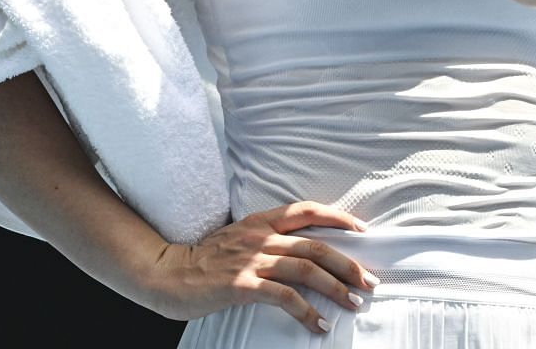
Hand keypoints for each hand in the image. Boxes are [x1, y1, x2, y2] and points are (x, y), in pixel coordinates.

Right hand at [147, 200, 377, 328]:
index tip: (362, 230)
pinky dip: (307, 311)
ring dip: (335, 288)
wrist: (167, 274)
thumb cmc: (204, 261)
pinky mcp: (242, 285)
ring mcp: (251, 260)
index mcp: (260, 222)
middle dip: (348, 264)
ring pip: (306, 269)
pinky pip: (284, 298)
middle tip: (369, 281)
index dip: (338, 218)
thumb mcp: (238, 239)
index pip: (307, 211)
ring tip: (353, 303)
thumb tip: (302, 251)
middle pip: (316, 246)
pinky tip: (319, 324)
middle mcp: (260, 237)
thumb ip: (266, 240)